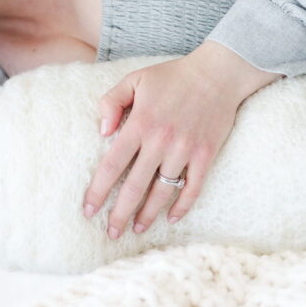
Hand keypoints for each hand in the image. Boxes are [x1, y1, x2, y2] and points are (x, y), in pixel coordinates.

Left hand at [82, 42, 282, 237]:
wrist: (217, 73)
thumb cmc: (172, 76)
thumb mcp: (135, 79)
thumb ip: (111, 102)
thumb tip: (102, 132)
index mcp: (140, 123)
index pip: (112, 164)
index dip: (98, 190)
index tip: (88, 210)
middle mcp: (161, 140)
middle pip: (135, 186)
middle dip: (120, 213)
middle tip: (111, 233)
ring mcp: (185, 150)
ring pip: (162, 192)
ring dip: (148, 214)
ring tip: (137, 229)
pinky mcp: (206, 155)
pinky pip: (193, 188)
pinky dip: (182, 206)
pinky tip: (171, 219)